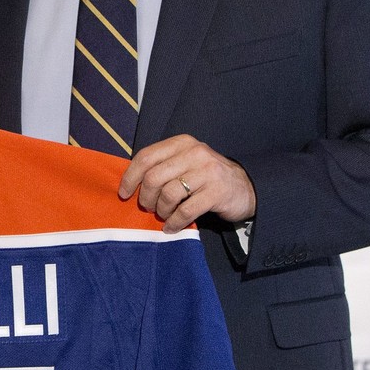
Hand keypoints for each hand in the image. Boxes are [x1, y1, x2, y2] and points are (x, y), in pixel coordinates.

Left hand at [118, 134, 255, 232]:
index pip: (146, 156)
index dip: (130, 177)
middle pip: (154, 177)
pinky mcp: (217, 192)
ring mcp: (208, 172)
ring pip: (168, 194)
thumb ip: (163, 166)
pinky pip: (186, 211)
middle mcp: (195, 153)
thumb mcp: (185, 162)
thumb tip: (130, 182)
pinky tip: (171, 227)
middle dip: (145, 197)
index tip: (123, 193)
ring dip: (160, 210)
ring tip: (163, 215)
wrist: (246, 187)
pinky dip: (174, 222)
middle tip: (148, 207)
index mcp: (182, 143)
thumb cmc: (206, 176)